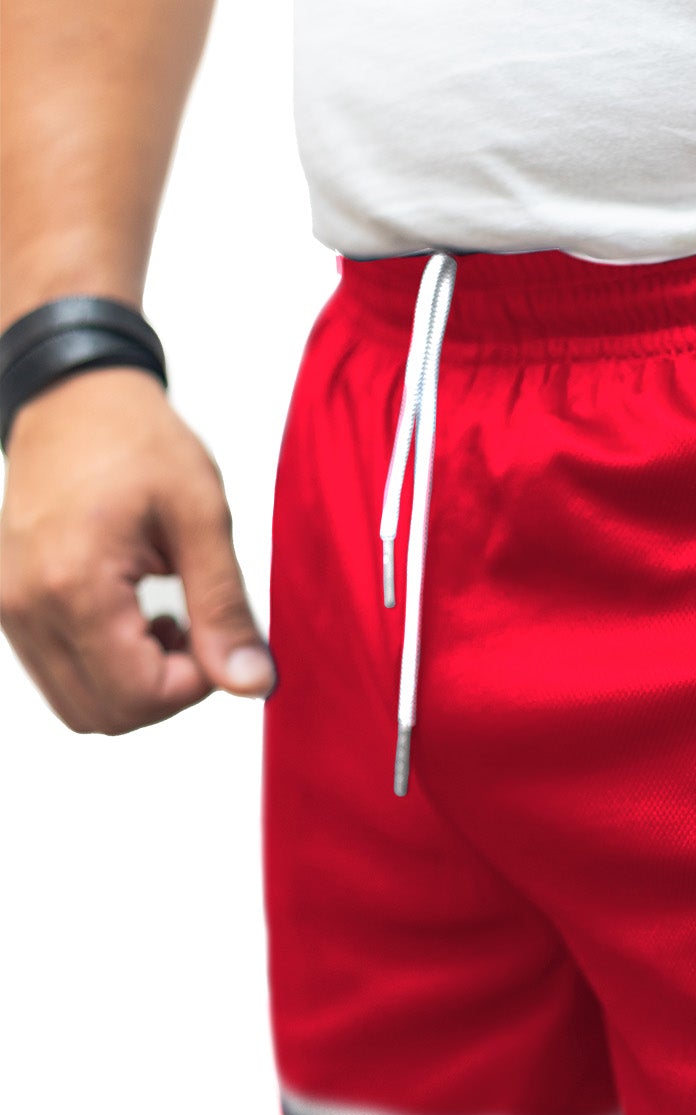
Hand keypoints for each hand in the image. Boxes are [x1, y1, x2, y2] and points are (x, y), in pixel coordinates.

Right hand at [0, 367, 273, 732]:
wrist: (74, 399)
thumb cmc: (137, 442)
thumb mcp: (202, 518)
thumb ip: (225, 608)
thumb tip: (252, 683)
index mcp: (73, 583)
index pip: (137, 695)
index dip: (194, 685)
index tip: (217, 637)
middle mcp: (26, 605)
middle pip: (105, 715)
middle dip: (166, 693)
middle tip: (199, 636)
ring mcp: (9, 609)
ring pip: (79, 707)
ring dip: (135, 688)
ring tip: (166, 627)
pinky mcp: (9, 607)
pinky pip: (58, 677)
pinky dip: (105, 672)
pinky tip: (134, 622)